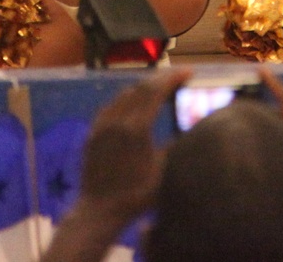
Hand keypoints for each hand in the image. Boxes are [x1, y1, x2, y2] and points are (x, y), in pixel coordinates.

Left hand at [74, 68, 189, 225]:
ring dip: (143, 88)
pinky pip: (111, 107)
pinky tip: (134, 105)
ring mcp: (102, 125)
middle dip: (160, 79)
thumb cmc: (136, 195)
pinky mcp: (93, 132)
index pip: (156, 91)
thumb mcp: (163, 171)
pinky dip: (127, 100)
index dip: (173, 78)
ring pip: (124, 95)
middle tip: (177, 77)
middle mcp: (117, 120)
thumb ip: (175, 145)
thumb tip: (190, 127)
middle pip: (140, 88)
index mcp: (136, 128)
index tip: (188, 71)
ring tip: (159, 89)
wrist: (100, 210)